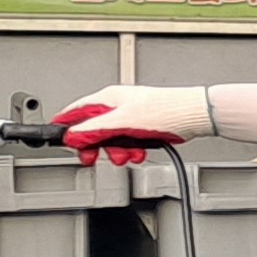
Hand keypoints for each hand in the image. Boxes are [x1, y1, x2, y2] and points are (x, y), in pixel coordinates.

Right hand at [50, 86, 213, 161]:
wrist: (195, 116)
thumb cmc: (166, 111)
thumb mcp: (122, 123)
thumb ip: (94, 130)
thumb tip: (72, 135)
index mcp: (108, 98)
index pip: (77, 111)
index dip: (67, 127)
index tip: (61, 141)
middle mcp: (118, 106)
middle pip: (93, 129)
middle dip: (95, 146)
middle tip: (93, 158)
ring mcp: (131, 117)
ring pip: (111, 139)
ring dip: (116, 151)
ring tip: (127, 155)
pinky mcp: (143, 129)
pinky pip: (128, 143)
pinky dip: (132, 151)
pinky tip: (139, 153)